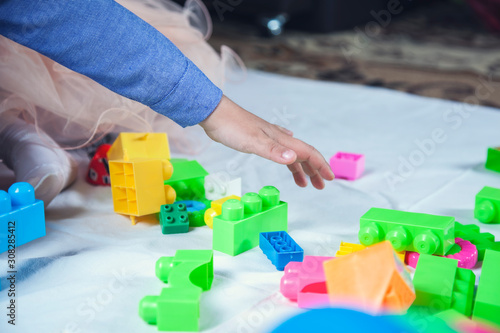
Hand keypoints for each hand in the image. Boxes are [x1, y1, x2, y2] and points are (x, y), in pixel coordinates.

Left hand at [199, 95, 334, 188]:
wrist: (214, 114)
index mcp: (280, 139)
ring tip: (305, 183)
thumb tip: (294, 158)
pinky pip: (280, 152)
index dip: (320, 165)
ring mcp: (269, 138)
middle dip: (314, 170)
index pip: (307, 152)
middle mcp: (278, 137)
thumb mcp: (253, 142)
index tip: (329, 178)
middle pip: (303, 154)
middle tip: (320, 185)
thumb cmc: (232, 126)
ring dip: (301, 168)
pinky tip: (289, 161)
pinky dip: (287, 160)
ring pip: (292, 154)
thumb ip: (273, 151)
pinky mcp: (259, 140)